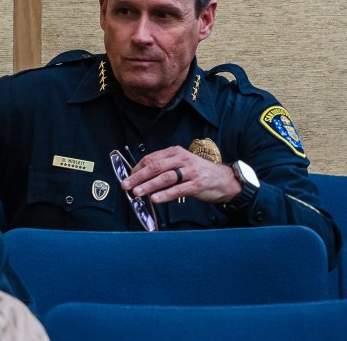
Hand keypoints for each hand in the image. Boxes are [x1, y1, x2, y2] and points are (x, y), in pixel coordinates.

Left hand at [121, 146, 241, 203]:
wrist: (224, 179)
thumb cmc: (199, 172)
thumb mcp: (181, 163)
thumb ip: (165, 166)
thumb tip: (142, 175)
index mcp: (175, 152)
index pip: (151, 158)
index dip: (137, 167)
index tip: (128, 176)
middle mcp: (182, 159)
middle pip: (155, 167)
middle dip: (138, 176)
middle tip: (126, 184)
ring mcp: (190, 172)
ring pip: (165, 177)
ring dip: (148, 185)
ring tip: (136, 192)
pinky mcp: (196, 184)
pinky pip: (178, 190)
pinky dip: (165, 195)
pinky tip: (155, 199)